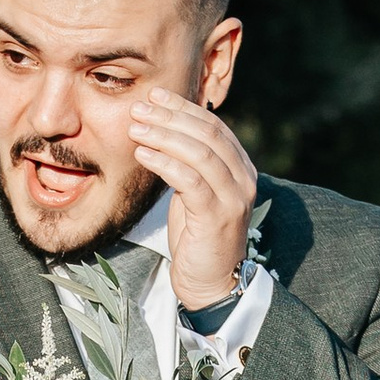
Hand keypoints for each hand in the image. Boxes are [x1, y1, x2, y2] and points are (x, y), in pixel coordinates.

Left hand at [128, 88, 258, 310]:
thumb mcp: (194, 192)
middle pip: (207, 134)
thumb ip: (189, 164)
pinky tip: (143, 155)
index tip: (154, 97)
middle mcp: (243, 178)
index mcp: (240, 168)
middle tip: (139, 108)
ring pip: (199, 153)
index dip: (183, 108)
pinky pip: (190, 180)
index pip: (213, 126)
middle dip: (170, 117)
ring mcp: (234, 197)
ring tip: (135, 128)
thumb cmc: (197, 237)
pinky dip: (164, 163)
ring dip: (163, 136)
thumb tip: (163, 131)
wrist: (210, 282)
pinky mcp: (217, 215)